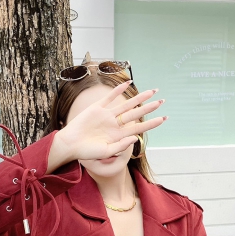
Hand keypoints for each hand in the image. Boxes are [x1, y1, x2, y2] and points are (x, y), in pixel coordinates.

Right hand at [48, 81, 165, 170]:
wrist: (70, 144)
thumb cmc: (86, 152)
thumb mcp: (105, 152)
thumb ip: (120, 146)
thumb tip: (135, 138)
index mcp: (118, 136)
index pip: (139, 128)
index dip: (152, 123)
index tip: (164, 118)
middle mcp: (115, 124)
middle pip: (136, 114)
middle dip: (149, 108)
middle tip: (163, 101)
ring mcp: (106, 115)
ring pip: (126, 104)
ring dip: (139, 98)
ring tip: (152, 92)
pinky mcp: (96, 108)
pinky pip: (110, 97)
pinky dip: (118, 90)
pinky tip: (129, 83)